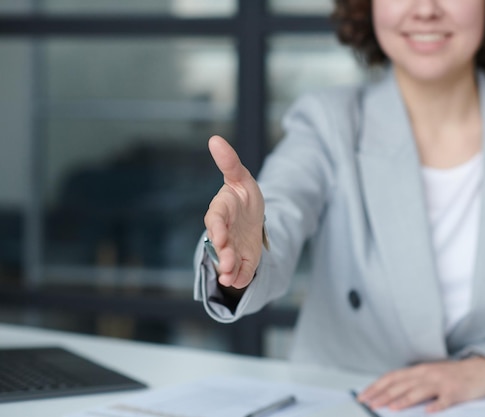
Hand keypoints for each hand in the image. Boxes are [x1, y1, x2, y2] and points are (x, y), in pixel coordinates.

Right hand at [205, 135, 264, 288]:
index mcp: (221, 210)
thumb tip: (215, 139)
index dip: (217, 227)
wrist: (254, 217)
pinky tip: (239, 281)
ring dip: (228, 268)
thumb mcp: (241, 177)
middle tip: (225, 262)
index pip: (215, 218)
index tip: (219, 235)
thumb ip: (230, 162)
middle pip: (219, 243)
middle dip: (221, 253)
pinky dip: (239, 277)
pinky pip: (239, 270)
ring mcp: (232, 247)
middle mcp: (223, 231)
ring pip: (227, 259)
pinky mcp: (243, 259)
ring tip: (229, 277)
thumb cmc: (243, 196)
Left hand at [358, 356, 484, 412]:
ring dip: (405, 399)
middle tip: (369, 405)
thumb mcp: (428, 374)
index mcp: (418, 370)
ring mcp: (441, 383)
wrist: (480, 369)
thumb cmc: (451, 374)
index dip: (376, 386)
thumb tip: (389, 393)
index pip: (392, 377)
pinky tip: (428, 411)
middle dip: (383, 395)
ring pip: (419, 391)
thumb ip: (411, 381)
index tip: (363, 396)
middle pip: (401, 384)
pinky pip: (444, 400)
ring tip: (392, 407)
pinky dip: (436, 405)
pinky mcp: (455, 392)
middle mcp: (426, 374)